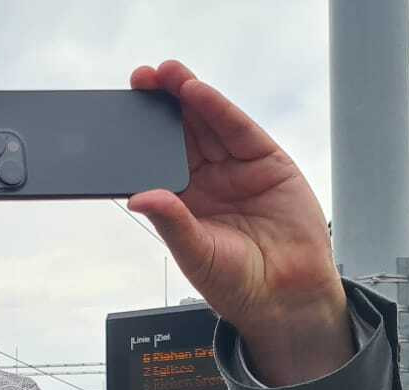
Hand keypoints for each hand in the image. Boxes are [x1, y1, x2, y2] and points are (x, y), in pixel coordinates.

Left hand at [127, 61, 351, 384]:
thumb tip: (139, 197)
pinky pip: (238, 130)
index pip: (157, 161)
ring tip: (166, 74)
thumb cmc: (238, 283)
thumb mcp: (196, 254)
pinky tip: (197, 92)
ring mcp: (236, 169)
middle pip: (181, 135)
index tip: (119, 115)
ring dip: (187, 97)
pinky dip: (218, 109)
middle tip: (140, 80)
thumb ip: (172, 223)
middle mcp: (208, 181)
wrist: (288, 297)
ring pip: (208, 125)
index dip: (141, 137)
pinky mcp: (267, 162)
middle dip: (161, 106)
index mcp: (182, 202)